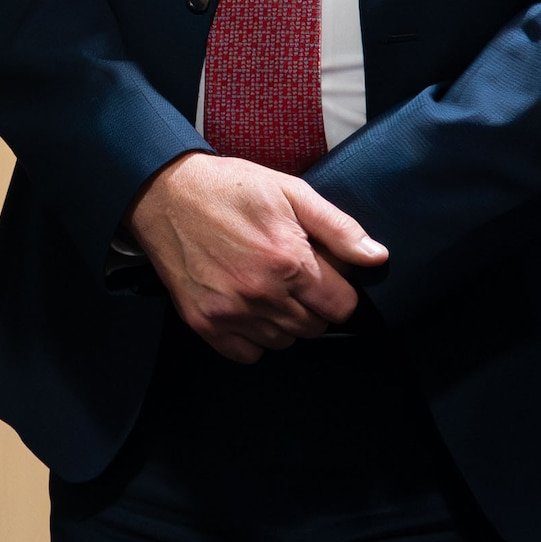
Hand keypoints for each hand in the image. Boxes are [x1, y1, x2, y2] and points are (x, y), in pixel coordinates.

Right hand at [126, 151, 387, 362]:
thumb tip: (377, 258)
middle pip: (313, 328)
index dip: (337, 290)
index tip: (321, 275)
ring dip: (282, 322)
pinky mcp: (204, 322)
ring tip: (265, 286)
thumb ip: (338, 228)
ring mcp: (230, 312)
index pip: (342, 308)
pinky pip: (247, 353)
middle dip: (311, 305)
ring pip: (283, 342)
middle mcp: (261, 293)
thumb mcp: (290, 192)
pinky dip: (252, 337)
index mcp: (288, 261)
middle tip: (290, 276)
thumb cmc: (228, 187)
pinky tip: (244, 305)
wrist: (163, 193)